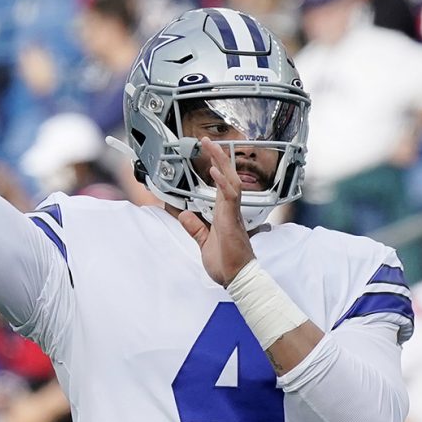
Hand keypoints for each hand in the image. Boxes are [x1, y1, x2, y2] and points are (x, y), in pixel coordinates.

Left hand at [178, 138, 255, 285]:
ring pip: (230, 181)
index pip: (221, 185)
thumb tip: (183, 214)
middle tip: (208, 141)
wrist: (237, 279)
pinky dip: (222, 183)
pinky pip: (230, 197)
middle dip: (218, 158)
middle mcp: (230, 211)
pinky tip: (215, 170)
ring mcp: (232, 214)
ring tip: (211, 147)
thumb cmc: (227, 263)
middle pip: (227, 177)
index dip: (217, 168)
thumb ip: (195, 228)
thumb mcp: (204, 243)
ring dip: (220, 163)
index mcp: (224, 214)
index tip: (209, 154)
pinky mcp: (233, 221)